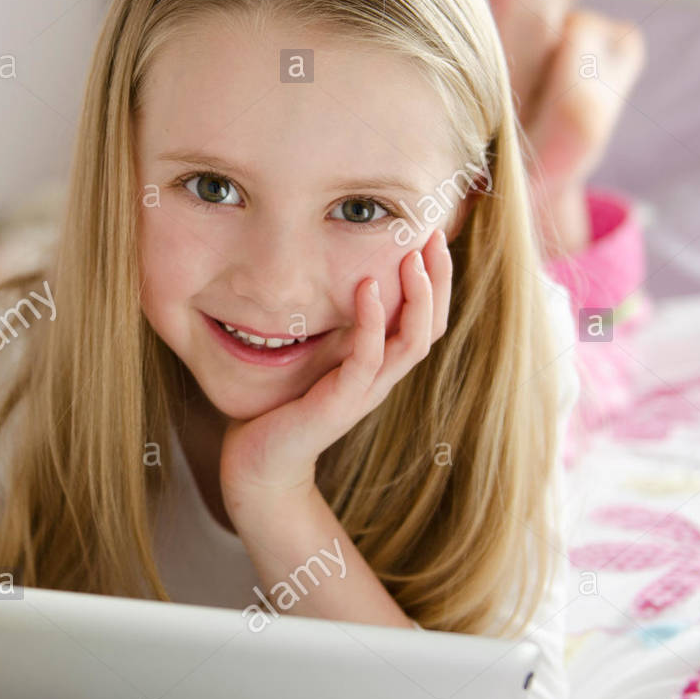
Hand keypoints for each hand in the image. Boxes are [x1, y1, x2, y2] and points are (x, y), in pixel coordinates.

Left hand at [219, 228, 451, 513]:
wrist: (261, 463)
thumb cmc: (284, 406)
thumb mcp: (313, 356)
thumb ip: (330, 326)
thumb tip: (332, 276)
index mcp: (380, 364)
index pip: (425, 319)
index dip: (437, 280)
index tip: (431, 236)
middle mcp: (382, 377)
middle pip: (431, 326)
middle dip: (438, 279)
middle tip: (434, 235)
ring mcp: (365, 391)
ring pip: (412, 341)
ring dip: (417, 296)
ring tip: (414, 256)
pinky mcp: (341, 402)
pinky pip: (367, 357)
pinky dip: (369, 320)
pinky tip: (366, 285)